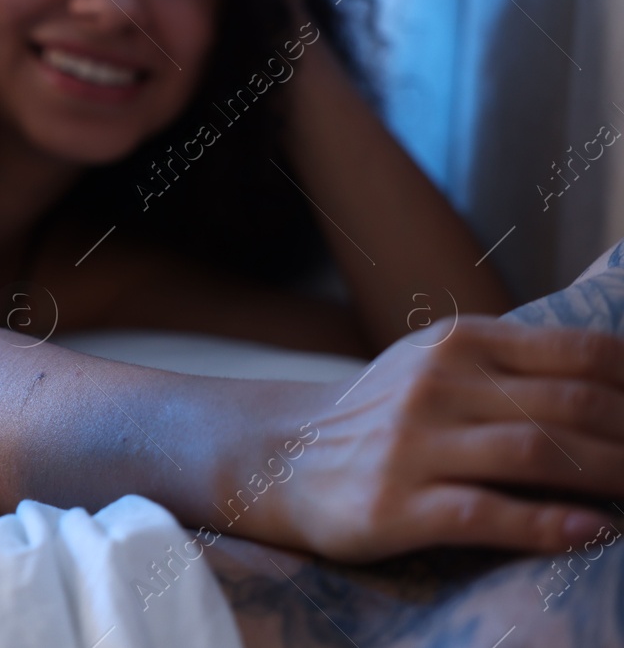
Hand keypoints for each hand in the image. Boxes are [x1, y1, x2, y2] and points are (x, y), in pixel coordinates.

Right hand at [244, 317, 623, 561]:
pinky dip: (550, 524)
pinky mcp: (394, 504)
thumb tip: (615, 383)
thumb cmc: (382, 416)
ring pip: (536, 454)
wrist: (284, 455)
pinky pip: (486, 512)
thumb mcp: (438, 366)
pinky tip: (592, 530)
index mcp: (456, 343)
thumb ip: (514, 367)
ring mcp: (412, 445)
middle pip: (568, 406)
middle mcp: (435, 385)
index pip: (575, 353)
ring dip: (610, 477)